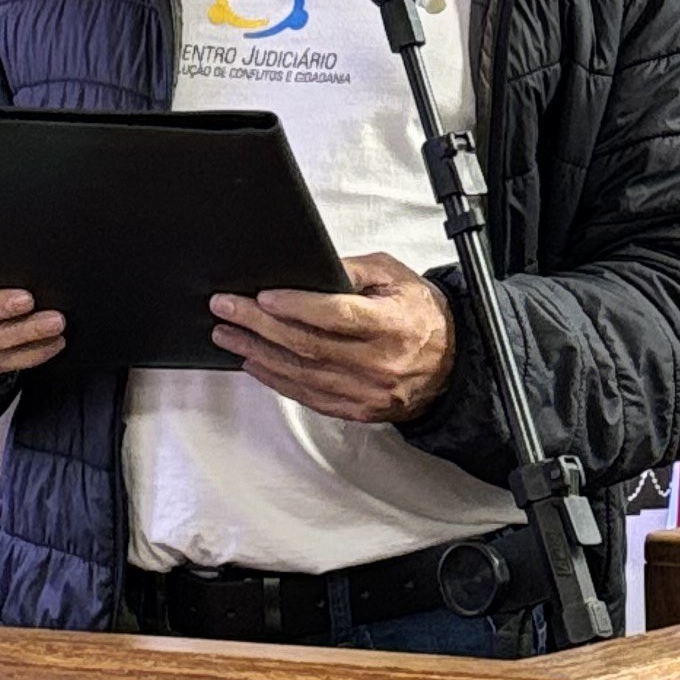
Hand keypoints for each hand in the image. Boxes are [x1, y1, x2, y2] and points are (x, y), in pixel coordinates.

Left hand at [210, 252, 453, 423]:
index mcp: (391, 325)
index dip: (295, 306)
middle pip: (307, 344)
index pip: (335, 315)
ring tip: (229, 335)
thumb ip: (354, 270)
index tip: (262, 296)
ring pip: (302, 374)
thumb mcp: (395, 276)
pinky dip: (277, 380)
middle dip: (259, 325)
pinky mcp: (358, 410)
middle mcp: (378, 362)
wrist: (452, 362)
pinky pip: (309, 397)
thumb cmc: (422, 316)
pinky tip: (256, 363)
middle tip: (227, 309)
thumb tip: (311, 268)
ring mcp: (367, 391)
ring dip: (258, 353)